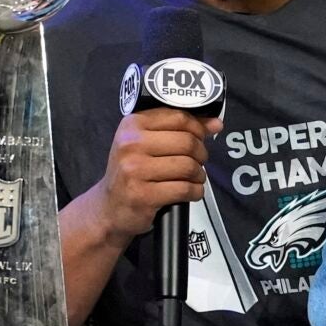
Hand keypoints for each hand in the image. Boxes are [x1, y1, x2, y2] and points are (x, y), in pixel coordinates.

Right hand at [91, 108, 222, 247]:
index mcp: (132, 124)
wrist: (109, 208)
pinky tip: (191, 191)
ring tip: (194, 177)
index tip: (202, 137)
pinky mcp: (143, 195)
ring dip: (199, 174)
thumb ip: (180, 129)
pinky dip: (195, 191)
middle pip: (187, 142)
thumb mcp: (147, 143)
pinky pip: (184, 189)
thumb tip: (215, 123)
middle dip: (201, 153)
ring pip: (188, 166)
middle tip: (198, 161)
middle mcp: (131, 144)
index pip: (179, 118)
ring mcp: (135, 170)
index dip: (198, 128)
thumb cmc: (132, 171)